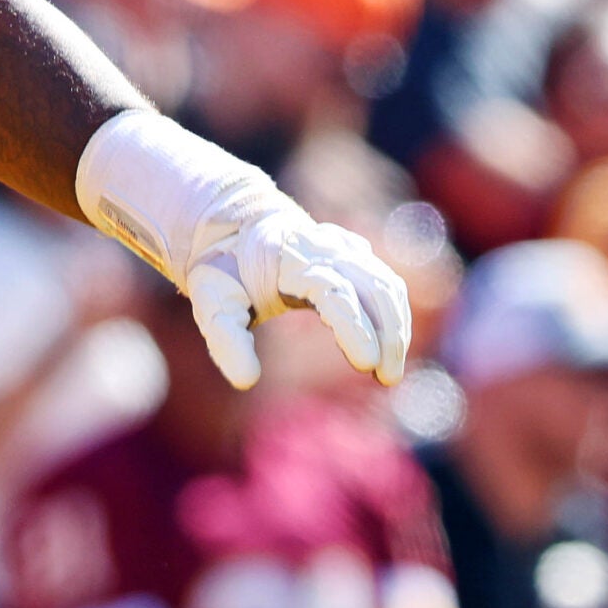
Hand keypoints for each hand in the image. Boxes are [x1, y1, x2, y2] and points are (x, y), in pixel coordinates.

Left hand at [185, 207, 411, 391]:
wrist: (237, 226)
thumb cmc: (224, 268)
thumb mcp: (212, 301)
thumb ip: (225, 340)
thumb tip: (246, 381)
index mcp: (290, 257)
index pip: (335, 291)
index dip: (354, 327)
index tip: (365, 363)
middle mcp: (324, 247)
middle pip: (372, 287)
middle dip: (387, 334)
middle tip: (385, 379)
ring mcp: (343, 247)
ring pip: (385, 284)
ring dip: (396, 328)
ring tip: (388, 374)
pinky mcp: (354, 254)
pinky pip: (386, 282)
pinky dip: (394, 315)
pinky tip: (390, 347)